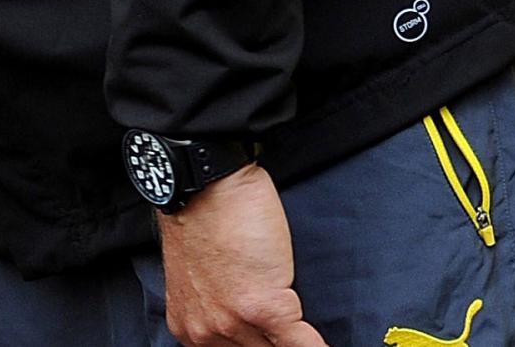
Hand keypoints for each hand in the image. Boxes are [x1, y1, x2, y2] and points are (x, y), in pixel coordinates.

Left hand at [156, 165, 327, 346]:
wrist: (205, 183)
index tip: (271, 343)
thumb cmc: (207, 219)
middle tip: (296, 339)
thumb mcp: (202, 280)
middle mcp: (206, 331)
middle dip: (278, 346)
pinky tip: (325, 346)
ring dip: (300, 344)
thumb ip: (223, 312)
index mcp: (189, 326)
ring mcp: (234, 322)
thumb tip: (254, 331)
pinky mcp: (264, 307)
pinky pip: (302, 345)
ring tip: (311, 339)